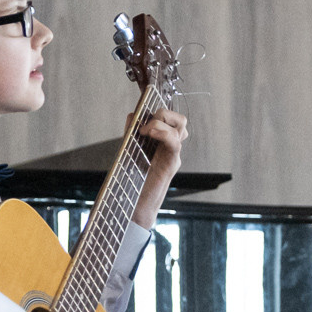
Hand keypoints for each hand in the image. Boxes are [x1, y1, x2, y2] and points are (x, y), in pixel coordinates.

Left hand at [131, 106, 187, 225]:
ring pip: (181, 126)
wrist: (135, 204)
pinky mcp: (172, 164)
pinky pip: (175, 142)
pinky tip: (149, 132)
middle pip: (180, 120)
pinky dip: (163, 132)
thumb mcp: (129, 150)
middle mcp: (171, 147)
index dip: (160, 109)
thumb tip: (133, 114)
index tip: (143, 107)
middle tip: (146, 123)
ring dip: (163, 121)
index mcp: (162, 142)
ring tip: (146, 129)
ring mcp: (173, 155)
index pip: (170, 119)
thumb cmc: (133, 180)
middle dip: (164, 113)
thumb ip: (131, 133)